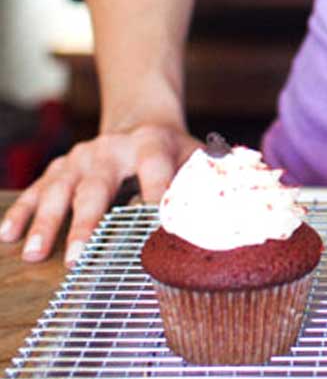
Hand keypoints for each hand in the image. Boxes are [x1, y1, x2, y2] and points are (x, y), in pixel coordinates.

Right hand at [0, 124, 200, 265]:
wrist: (141, 121)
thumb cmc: (174, 153)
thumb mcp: (199, 157)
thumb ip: (217, 181)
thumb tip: (250, 208)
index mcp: (152, 144)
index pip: (155, 168)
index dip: (157, 192)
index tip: (158, 222)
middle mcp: (112, 149)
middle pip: (97, 186)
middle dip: (87, 223)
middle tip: (78, 257)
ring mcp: (81, 159)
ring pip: (59, 189)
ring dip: (47, 222)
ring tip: (36, 254)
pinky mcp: (60, 169)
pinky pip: (35, 190)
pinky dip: (21, 212)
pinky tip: (9, 236)